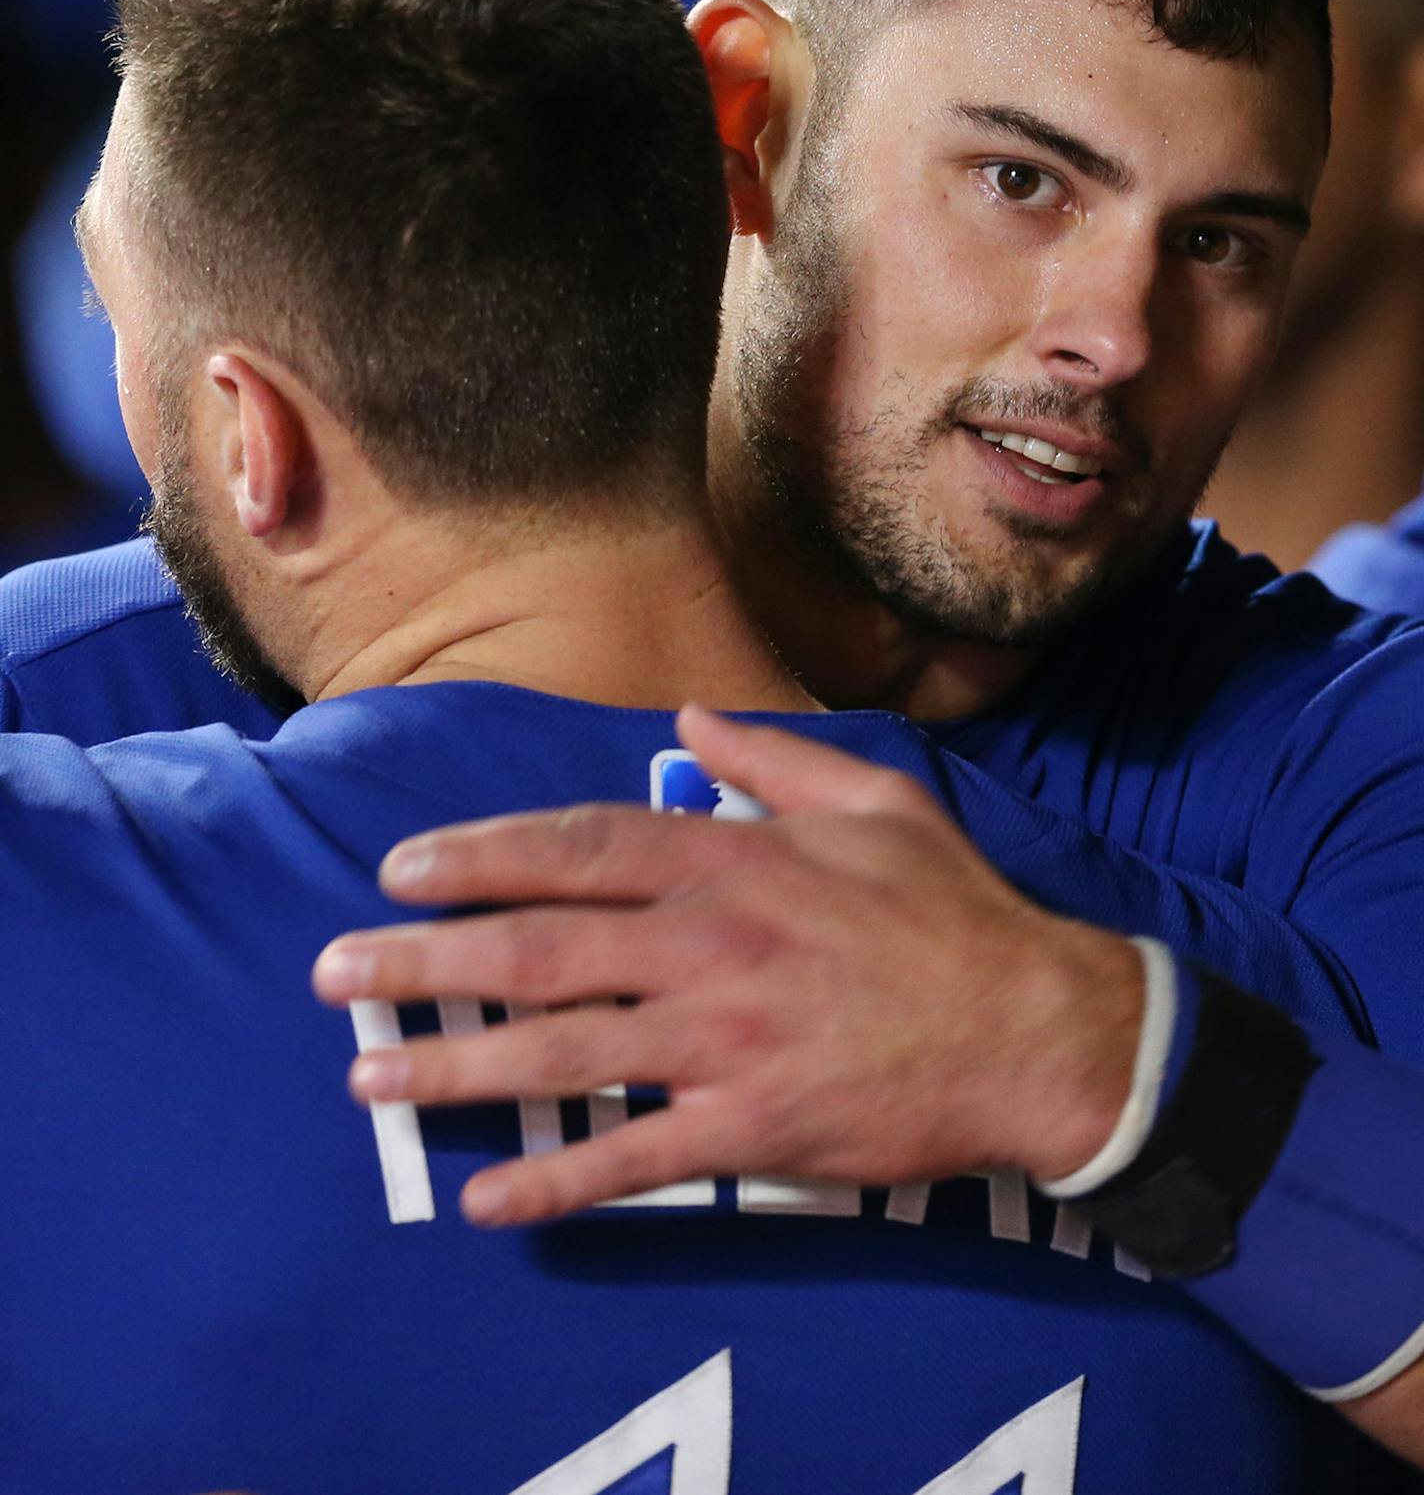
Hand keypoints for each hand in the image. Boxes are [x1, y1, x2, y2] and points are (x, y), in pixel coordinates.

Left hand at [312, 705, 1141, 1224]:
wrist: (1038, 1031)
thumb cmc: (953, 911)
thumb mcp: (875, 800)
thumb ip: (772, 756)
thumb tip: (687, 720)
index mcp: (733, 862)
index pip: (577, 847)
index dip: (479, 855)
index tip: (401, 868)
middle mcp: (710, 948)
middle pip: (538, 949)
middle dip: (423, 961)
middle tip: (333, 976)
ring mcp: (725, 1044)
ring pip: (562, 1056)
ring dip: (456, 1067)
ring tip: (370, 1079)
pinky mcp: (753, 1132)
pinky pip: (635, 1162)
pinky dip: (556, 1182)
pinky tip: (486, 1200)